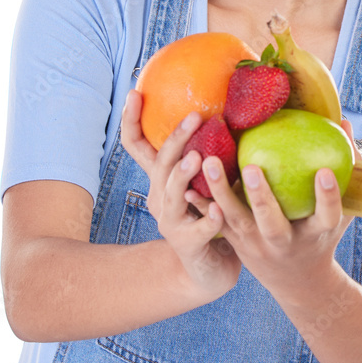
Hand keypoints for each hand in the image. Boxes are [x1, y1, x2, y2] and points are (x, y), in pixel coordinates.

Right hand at [120, 89, 240, 299]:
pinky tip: (218, 212)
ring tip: (198, 158)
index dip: (131, 120)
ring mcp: (171, 223)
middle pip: (159, 165)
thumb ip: (212, 152)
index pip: (138, 146)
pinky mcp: (188, 246)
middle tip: (194, 116)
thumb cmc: (213, 216)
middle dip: (174, 140)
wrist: (209, 271)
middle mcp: (161, 198)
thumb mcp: (207, 182)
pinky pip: (197, 232)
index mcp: (163, 180)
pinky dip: (208, 221)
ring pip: (172, 196)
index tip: (134, 91)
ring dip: (183, 175)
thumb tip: (230, 108)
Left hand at [199, 117, 358, 304]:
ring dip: (221, 193)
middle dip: (262, 197)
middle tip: (252, 167)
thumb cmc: (321, 234)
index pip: (327, 215)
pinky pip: (216, 223)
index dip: (327, 196)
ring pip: (237, 221)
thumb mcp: (341, 211)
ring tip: (208, 162)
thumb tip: (347, 125)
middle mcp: (286, 243)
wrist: (298, 282)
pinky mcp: (237, 244)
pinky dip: (201, 205)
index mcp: (317, 234)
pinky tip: (185, 184)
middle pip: (273, 223)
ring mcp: (258, 246)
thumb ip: (347, 170)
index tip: (323, 172)